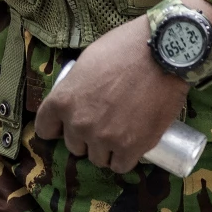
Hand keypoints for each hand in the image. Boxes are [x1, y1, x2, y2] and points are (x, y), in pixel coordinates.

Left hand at [34, 17, 187, 172]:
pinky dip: (127, 157)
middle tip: (108, 119)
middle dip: (88, 135)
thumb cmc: (128, 46)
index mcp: (63, 100)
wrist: (166, 50)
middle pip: (75, 145)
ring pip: (98, 158)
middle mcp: (78, 124)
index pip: (46, 129)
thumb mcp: (90, 59)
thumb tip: (80, 98)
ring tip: (126, 131)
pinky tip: (135, 144)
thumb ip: (78, 85)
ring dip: (108, 148)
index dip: (59, 126)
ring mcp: (104, 138)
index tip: (71, 122)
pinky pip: (121, 165)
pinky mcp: (131, 147)